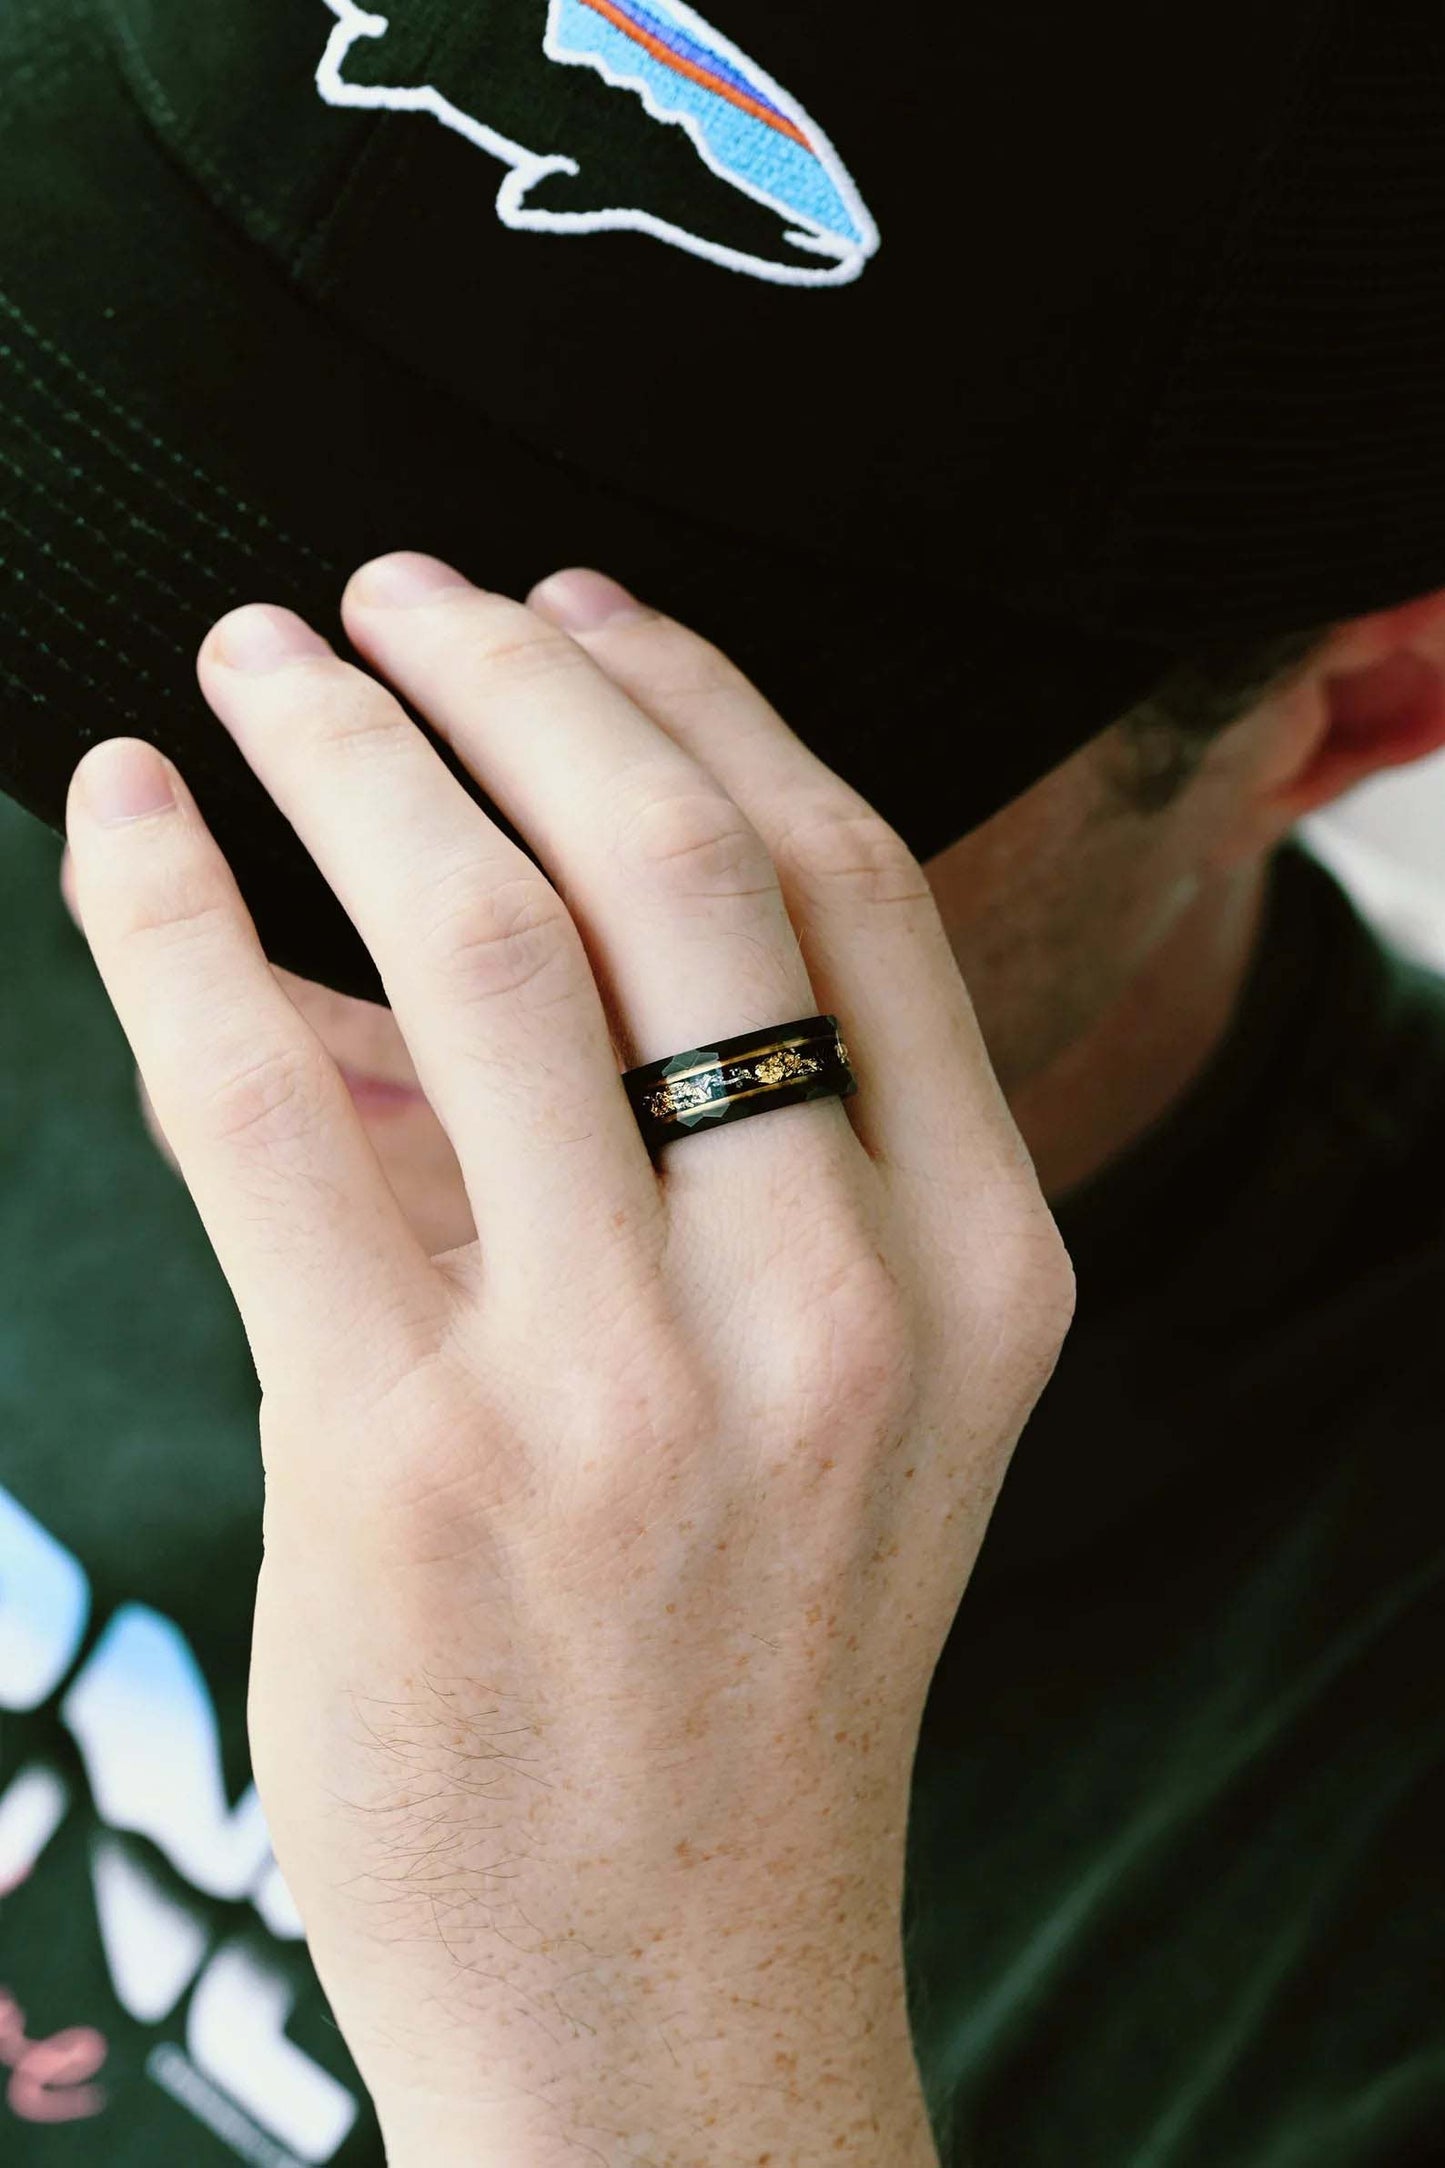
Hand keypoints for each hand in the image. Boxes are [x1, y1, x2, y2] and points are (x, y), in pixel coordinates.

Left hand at [63, 556, 1073, 2164]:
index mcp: (976, 1264)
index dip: (699, 700)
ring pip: (476, 941)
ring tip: (262, 657)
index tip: (583, 611)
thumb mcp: (851, 1410)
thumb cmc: (753, 1664)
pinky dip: (177, 914)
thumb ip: (729, 1163)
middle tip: (397, 589)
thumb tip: (476, 903)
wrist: (673, 1983)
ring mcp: (624, 1384)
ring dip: (346, 744)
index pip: (847, 884)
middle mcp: (828, 1301)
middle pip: (674, 865)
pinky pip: (265, 1097)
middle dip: (518, 673)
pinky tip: (124, 815)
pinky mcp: (408, 1458)